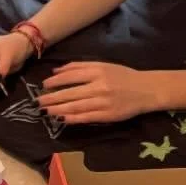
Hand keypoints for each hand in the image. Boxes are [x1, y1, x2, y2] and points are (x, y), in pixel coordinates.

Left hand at [39, 60, 155, 125]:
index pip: (71, 76)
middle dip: (52, 98)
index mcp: (98, 71)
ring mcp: (104, 101)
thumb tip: (56, 71)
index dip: (55, 81)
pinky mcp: (108, 115)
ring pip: (76, 106)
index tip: (44, 85)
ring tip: (46, 111)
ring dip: (58, 109)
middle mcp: (100, 85)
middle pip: (70, 93)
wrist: (147, 90)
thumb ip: (80, 67)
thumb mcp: (103, 65)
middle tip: (38, 102)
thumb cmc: (123, 76)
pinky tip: (62, 119)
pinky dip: (73, 118)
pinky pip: (87, 117)